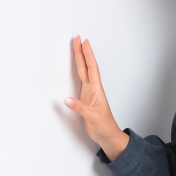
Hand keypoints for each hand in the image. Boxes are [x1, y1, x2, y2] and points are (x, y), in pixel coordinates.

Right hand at [64, 36, 128, 159]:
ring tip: (77, 48)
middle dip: (81, 52)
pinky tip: (76, 69)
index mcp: (96, 90)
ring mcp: (89, 94)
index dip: (87, 55)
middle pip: (86, 67)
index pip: (90, 68)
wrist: (108, 136)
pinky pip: (80, 82)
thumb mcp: (92, 117)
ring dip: (80, 60)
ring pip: (83, 72)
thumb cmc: (105, 127)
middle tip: (77, 39)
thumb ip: (80, 108)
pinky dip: (78, 73)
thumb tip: (67, 100)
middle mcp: (92, 90)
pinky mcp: (85, 100)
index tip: (83, 42)